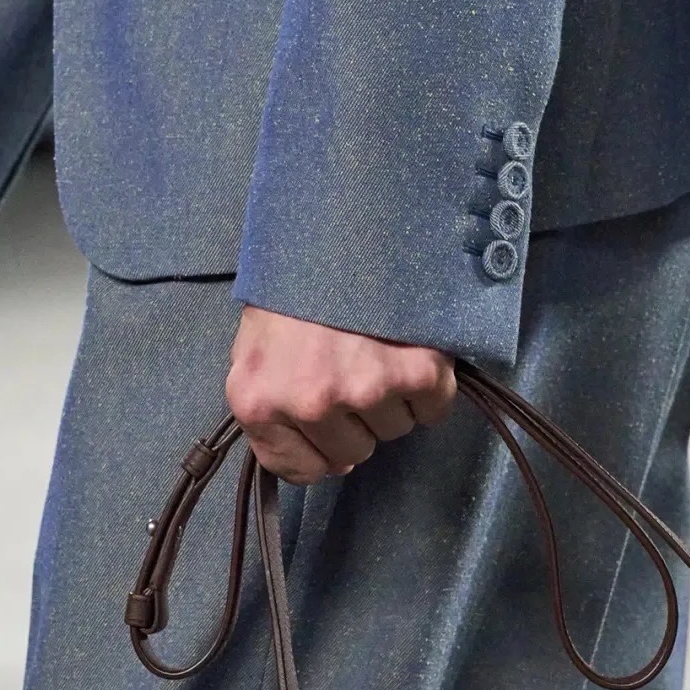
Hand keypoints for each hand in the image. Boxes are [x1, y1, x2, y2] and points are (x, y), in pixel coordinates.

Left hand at [227, 306, 456, 483]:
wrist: (339, 219)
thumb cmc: (295, 285)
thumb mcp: (258, 348)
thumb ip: (276, 409)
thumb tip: (329, 462)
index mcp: (258, 400)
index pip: (303, 471)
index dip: (321, 448)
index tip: (327, 419)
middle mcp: (309, 402)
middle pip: (354, 453)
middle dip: (357, 420)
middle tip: (352, 366)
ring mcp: (363, 388)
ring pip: (393, 431)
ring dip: (393, 399)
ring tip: (378, 348)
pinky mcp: (415, 372)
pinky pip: (432, 410)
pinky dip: (430, 388)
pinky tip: (410, 350)